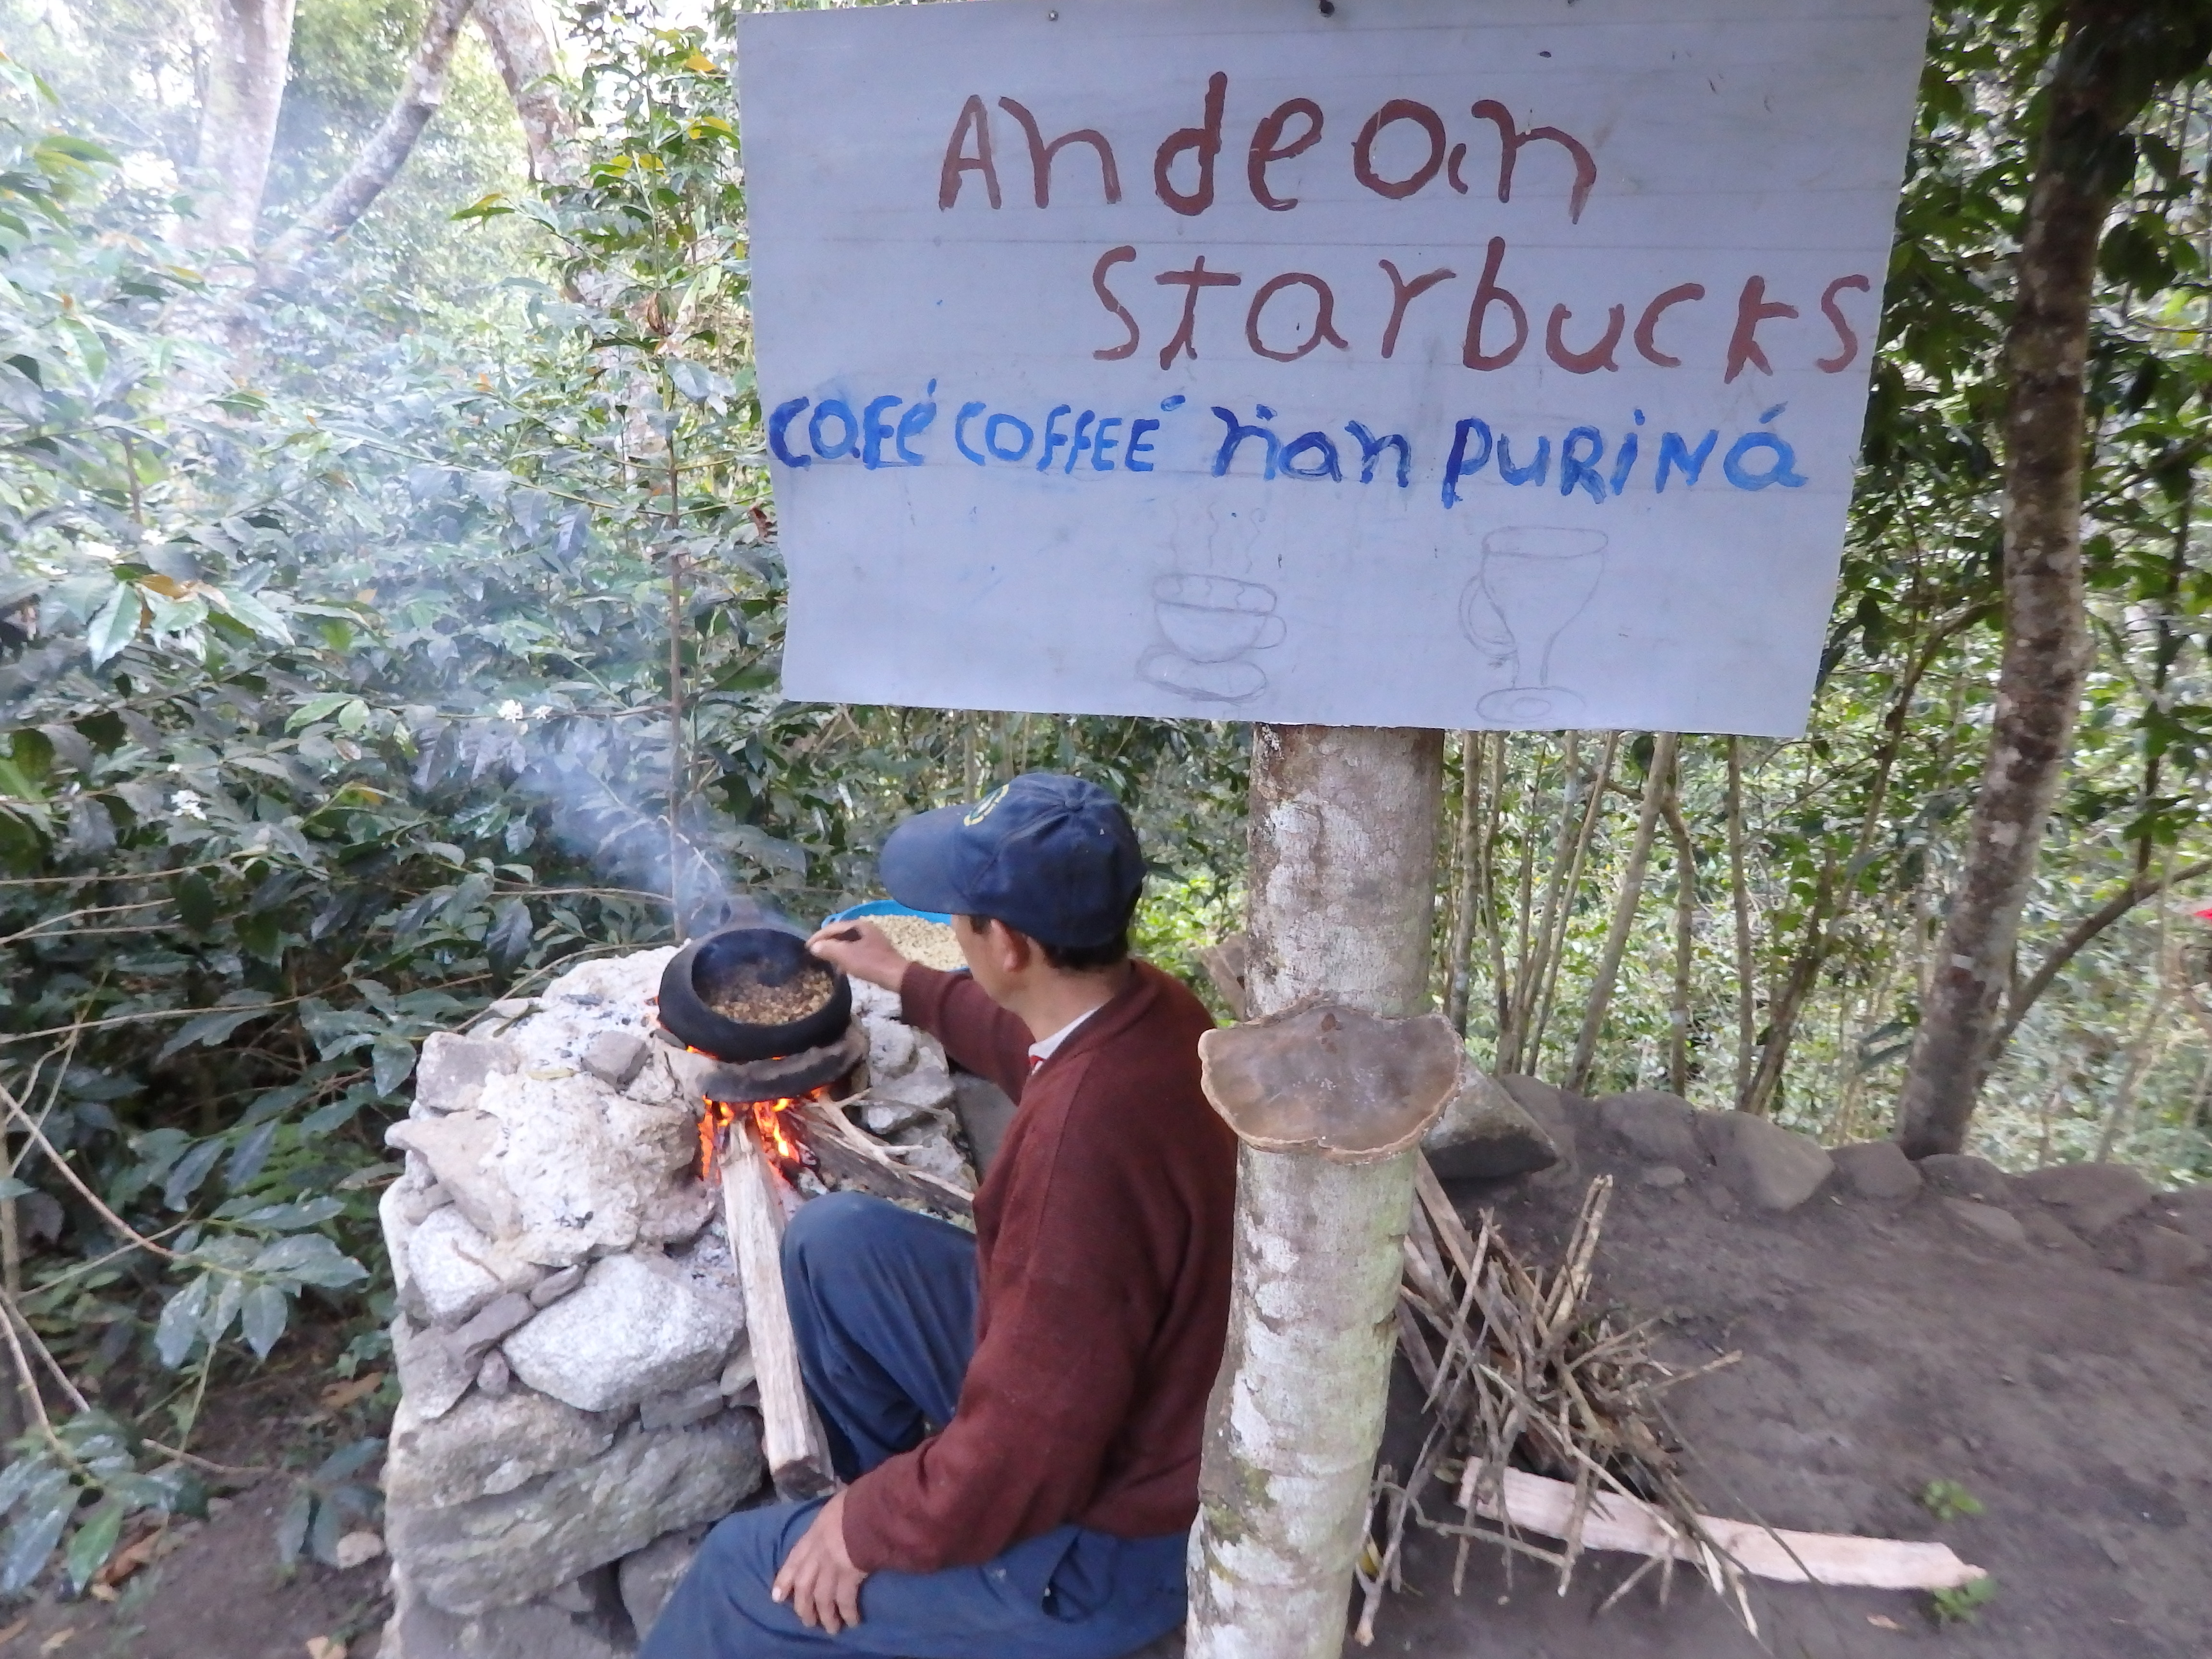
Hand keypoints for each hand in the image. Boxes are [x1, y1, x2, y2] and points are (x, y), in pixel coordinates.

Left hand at [772, 1488, 868, 1633]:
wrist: (868, 1509)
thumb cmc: (854, 1503)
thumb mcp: (835, 1506)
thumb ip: (831, 1519)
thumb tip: (837, 1519)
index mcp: (813, 1535)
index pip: (793, 1561)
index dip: (784, 1580)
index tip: (777, 1597)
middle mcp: (817, 1554)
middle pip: (804, 1586)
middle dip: (804, 1606)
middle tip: (807, 1621)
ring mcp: (832, 1566)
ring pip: (822, 1598)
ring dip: (825, 1616)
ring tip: (831, 1628)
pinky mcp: (849, 1576)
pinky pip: (845, 1600)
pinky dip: (847, 1613)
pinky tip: (852, 1621)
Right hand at [807, 919, 910, 990]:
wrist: (897, 977)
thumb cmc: (870, 963)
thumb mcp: (846, 955)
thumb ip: (828, 949)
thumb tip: (814, 947)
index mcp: (858, 925)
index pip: (833, 927)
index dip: (818, 936)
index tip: (806, 947)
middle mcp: (865, 929)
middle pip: (840, 934)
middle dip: (826, 942)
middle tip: (813, 952)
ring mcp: (871, 941)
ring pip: (847, 943)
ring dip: (835, 950)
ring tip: (824, 960)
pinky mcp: (875, 953)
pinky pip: (854, 952)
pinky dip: (845, 957)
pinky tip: (841, 968)